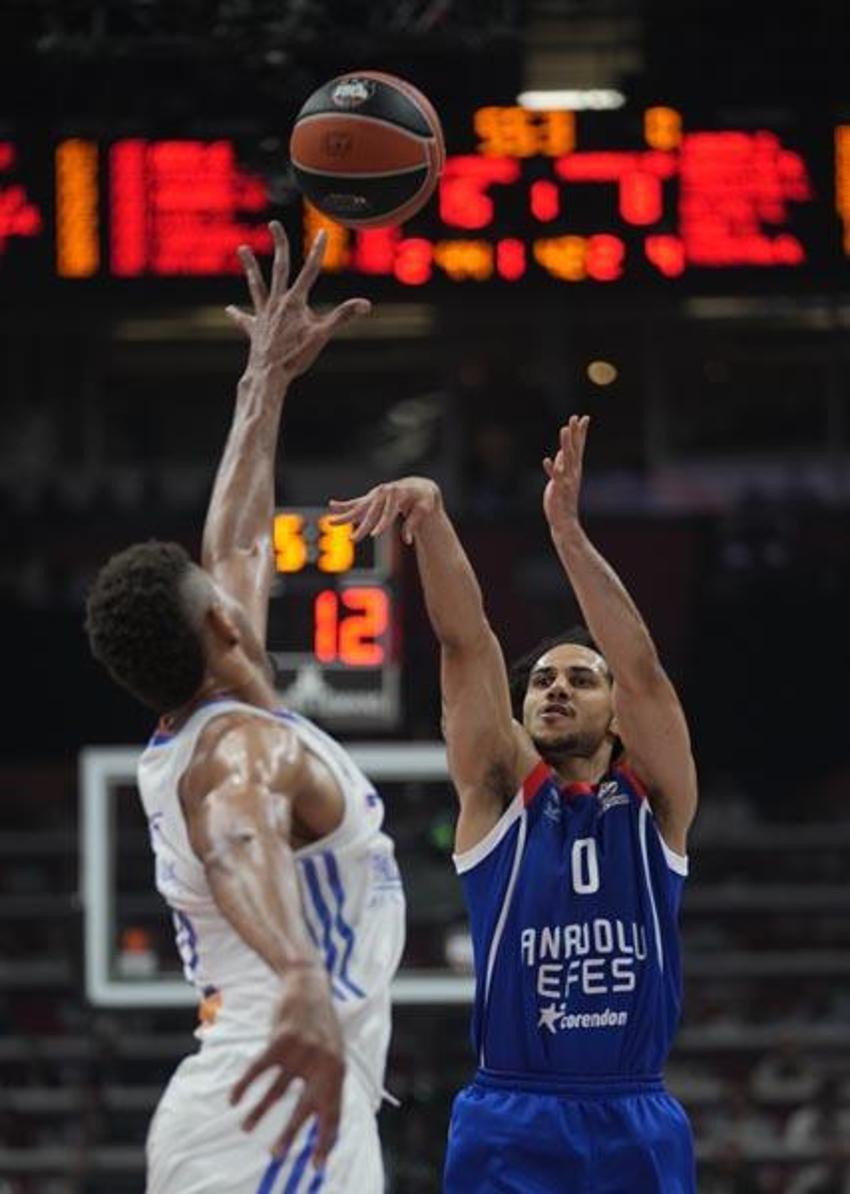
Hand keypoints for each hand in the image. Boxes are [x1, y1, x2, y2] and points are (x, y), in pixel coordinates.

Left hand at [227, 221, 369, 380]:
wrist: (269, 374)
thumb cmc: (296, 356)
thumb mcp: (322, 335)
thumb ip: (343, 316)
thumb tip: (365, 304)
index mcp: (295, 302)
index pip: (310, 271)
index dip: (317, 251)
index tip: (322, 233)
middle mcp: (277, 302)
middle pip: (279, 268)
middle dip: (279, 245)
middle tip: (274, 225)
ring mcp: (264, 313)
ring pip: (256, 284)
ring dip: (250, 266)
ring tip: (242, 248)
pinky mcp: (254, 328)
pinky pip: (245, 318)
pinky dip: (239, 314)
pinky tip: (230, 309)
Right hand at [230, 965, 343, 1167]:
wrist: (309, 983)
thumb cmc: (320, 1022)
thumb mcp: (333, 1050)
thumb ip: (328, 1079)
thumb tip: (321, 1116)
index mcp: (338, 1070)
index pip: (333, 1113)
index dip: (326, 1140)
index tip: (317, 1166)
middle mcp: (323, 1063)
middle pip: (305, 1109)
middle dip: (289, 1135)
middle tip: (275, 1155)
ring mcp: (302, 1051)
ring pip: (276, 1091)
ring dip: (259, 1112)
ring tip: (245, 1128)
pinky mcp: (282, 1040)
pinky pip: (259, 1069)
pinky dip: (244, 1085)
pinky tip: (233, 1098)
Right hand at [328, 477, 440, 544]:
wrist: (418, 486)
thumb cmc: (422, 499)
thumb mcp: (424, 509)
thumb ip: (413, 523)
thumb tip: (407, 540)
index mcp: (397, 493)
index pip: (388, 512)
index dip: (382, 524)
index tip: (375, 535)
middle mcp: (383, 492)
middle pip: (371, 512)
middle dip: (362, 527)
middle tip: (354, 539)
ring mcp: (375, 495)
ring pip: (358, 507)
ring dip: (345, 515)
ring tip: (331, 522)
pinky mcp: (370, 498)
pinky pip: (355, 503)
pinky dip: (344, 504)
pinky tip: (332, 505)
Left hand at [542, 415, 589, 533]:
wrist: (565, 520)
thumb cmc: (563, 499)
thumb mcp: (563, 478)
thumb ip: (563, 464)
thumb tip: (563, 450)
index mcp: (575, 468)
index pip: (579, 446)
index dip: (581, 432)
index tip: (584, 417)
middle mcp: (573, 472)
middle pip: (574, 449)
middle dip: (575, 433)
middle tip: (575, 417)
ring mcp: (567, 480)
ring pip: (567, 459)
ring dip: (565, 443)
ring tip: (564, 429)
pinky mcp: (558, 489)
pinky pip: (555, 477)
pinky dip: (551, 468)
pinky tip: (546, 460)